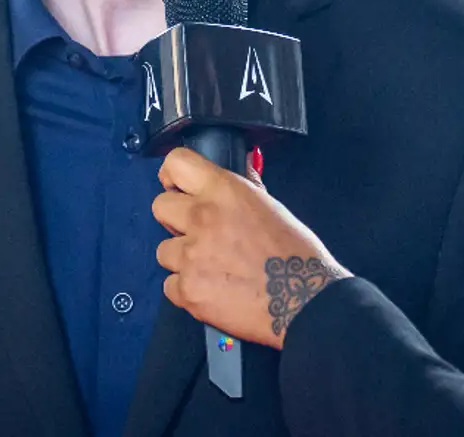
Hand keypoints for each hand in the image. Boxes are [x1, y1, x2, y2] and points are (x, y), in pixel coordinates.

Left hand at [153, 147, 348, 348]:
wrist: (304, 300)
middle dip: (174, 219)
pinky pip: (170, 285)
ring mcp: (191, 256)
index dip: (173, 175)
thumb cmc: (296, 253)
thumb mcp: (272, 206)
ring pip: (163, 250)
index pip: (176, 164)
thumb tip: (239, 168)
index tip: (177, 187)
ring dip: (182, 258)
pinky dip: (187, 289)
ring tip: (211, 267)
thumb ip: (244, 187)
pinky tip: (212, 291)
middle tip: (196, 232)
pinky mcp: (187, 290)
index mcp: (225, 191)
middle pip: (159, 206)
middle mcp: (202, 217)